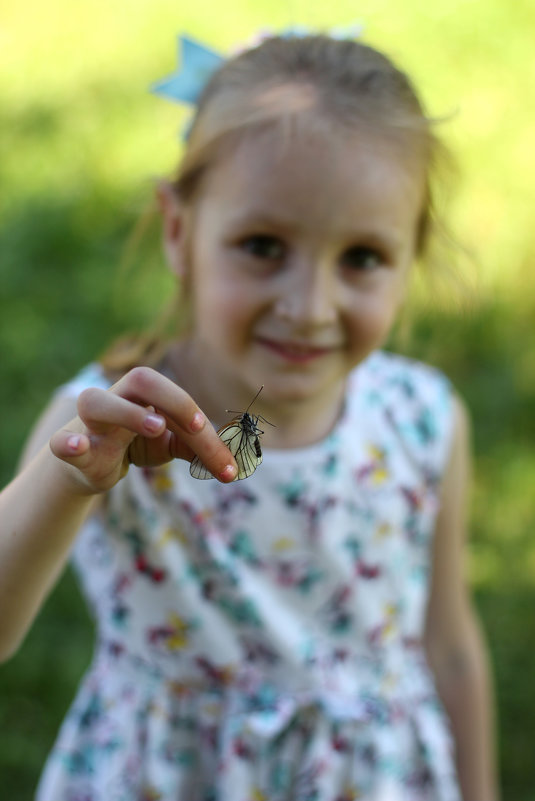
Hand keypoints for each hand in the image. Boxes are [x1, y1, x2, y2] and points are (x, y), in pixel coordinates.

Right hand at [49, 367, 237, 493]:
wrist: (88, 466)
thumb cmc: (134, 443)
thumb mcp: (170, 444)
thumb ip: (197, 448)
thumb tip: (232, 465)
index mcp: (145, 395)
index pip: (178, 400)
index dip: (202, 423)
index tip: (224, 458)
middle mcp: (118, 399)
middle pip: (142, 379)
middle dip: (173, 399)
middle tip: (195, 427)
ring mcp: (90, 422)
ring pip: (97, 402)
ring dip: (128, 414)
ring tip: (156, 429)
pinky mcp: (69, 448)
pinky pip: (61, 442)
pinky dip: (69, 444)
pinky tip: (78, 447)